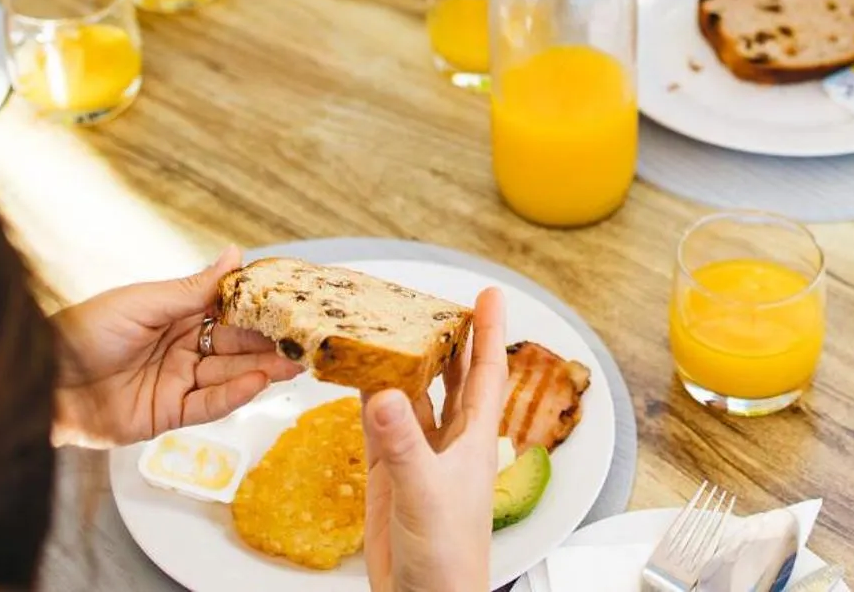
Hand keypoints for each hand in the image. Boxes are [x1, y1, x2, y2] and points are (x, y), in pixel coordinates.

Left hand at [51, 248, 302, 448]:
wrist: (41, 382)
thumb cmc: (83, 331)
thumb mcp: (142, 303)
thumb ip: (194, 288)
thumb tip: (236, 253)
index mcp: (174, 313)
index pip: (227, 309)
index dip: (259, 308)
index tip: (292, 303)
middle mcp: (181, 346)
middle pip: (234, 345)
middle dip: (269, 342)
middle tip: (305, 340)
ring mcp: (175, 382)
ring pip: (229, 375)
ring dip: (262, 369)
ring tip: (294, 363)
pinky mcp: (167, 415)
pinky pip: (208, 405)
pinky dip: (234, 395)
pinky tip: (258, 383)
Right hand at [362, 288, 508, 591]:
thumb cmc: (448, 559)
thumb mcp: (425, 493)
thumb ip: (403, 445)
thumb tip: (384, 394)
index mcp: (473, 440)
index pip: (486, 373)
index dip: (490, 332)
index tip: (491, 294)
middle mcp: (449, 442)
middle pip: (451, 376)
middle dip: (447, 338)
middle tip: (434, 299)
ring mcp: (418, 456)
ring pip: (413, 396)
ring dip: (405, 364)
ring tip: (394, 324)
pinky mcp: (390, 475)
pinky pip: (380, 425)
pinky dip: (371, 398)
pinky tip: (363, 376)